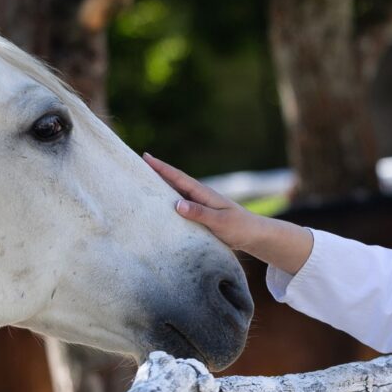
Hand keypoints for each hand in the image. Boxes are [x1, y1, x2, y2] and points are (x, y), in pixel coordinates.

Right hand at [145, 154, 313, 274]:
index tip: (146, 157)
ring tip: (142, 182)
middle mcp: (199, 196)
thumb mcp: (220, 222)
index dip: (161, 168)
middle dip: (156, 172)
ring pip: (175, 193)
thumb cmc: (239, 228)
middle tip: (136, 164)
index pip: (178, 178)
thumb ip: (199, 213)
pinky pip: (180, 206)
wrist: (254, 235)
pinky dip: (168, 202)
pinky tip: (159, 206)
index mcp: (203, 194)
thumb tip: (176, 204)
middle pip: (174, 182)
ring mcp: (200, 205)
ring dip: (160, 187)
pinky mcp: (200, 215)